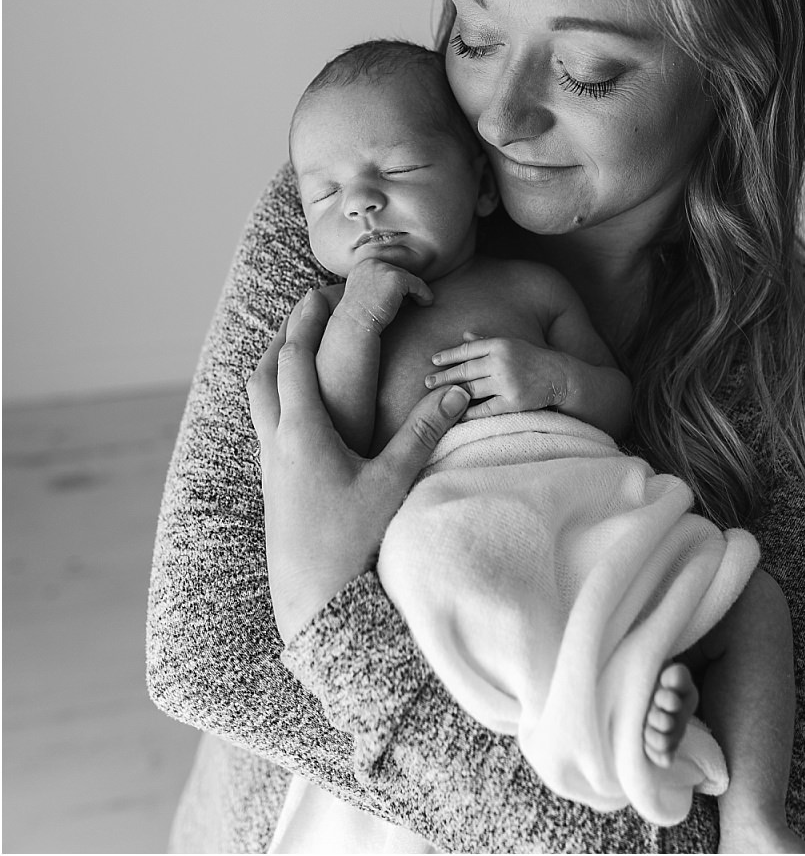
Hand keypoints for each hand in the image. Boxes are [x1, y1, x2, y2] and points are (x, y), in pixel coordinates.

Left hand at [248, 288, 471, 641]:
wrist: (312, 600)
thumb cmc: (351, 542)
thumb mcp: (394, 482)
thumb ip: (423, 432)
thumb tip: (456, 391)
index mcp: (301, 433)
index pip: (294, 360)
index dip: (308, 323)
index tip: (324, 294)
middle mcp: (276, 442)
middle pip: (265, 371)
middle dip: (286, 333)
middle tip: (308, 306)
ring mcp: (269, 465)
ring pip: (257, 398)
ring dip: (273, 364)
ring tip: (295, 345)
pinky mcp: (272, 484)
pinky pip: (263, 423)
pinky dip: (275, 395)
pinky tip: (297, 405)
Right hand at [338, 257, 432, 334]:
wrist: (355, 325)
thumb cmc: (361, 316)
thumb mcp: (367, 293)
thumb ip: (380, 284)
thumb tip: (405, 285)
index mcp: (363, 265)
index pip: (387, 270)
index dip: (397, 284)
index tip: (405, 297)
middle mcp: (372, 263)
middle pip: (399, 272)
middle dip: (406, 287)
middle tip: (412, 301)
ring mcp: (384, 268)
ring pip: (408, 278)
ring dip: (416, 291)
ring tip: (422, 301)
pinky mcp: (396, 277)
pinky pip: (417, 283)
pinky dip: (424, 293)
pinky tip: (426, 302)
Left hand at [426, 333, 569, 415]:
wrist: (560, 376)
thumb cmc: (533, 358)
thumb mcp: (512, 343)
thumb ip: (487, 340)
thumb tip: (464, 335)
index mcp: (500, 345)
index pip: (468, 349)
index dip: (449, 355)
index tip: (434, 360)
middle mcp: (502, 362)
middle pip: (465, 370)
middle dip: (443, 376)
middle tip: (427, 381)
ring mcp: (507, 382)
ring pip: (471, 389)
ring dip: (451, 393)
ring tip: (436, 396)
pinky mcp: (513, 402)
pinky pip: (484, 408)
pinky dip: (468, 412)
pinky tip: (456, 414)